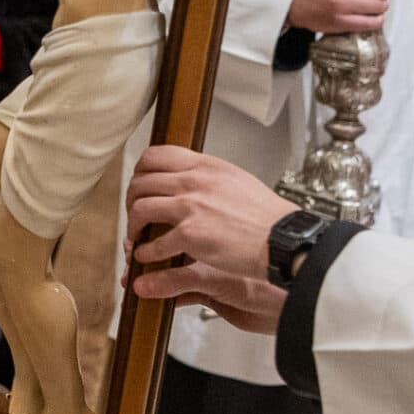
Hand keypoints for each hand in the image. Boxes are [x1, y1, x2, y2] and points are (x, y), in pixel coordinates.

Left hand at [125, 144, 297, 303]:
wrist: (283, 239)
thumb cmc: (266, 217)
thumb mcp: (237, 180)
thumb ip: (210, 177)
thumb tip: (191, 179)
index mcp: (206, 166)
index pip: (156, 155)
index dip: (140, 172)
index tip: (139, 186)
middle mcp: (195, 181)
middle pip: (141, 182)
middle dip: (131, 201)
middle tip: (134, 216)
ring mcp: (191, 207)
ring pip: (141, 209)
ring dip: (133, 227)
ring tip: (136, 238)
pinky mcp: (190, 234)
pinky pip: (153, 244)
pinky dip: (145, 253)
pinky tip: (149, 257)